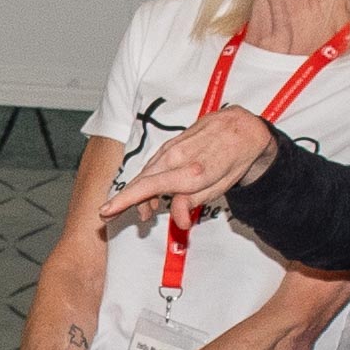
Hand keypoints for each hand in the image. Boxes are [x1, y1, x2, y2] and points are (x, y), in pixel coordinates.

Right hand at [99, 107, 277, 226]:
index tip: (106, 211)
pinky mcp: (171, 143)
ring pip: (146, 173)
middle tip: (111, 216)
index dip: (125, 200)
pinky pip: (153, 164)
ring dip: (139, 192)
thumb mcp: (221, 186)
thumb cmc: (235, 158)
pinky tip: (153, 191)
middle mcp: (178, 157)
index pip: (149, 187)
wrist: (242, 127)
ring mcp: (172, 148)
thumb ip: (194, 201)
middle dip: (125, 200)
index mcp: (192, 171)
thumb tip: (179, 221)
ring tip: (144, 211)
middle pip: (141, 181)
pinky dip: (148, 179)